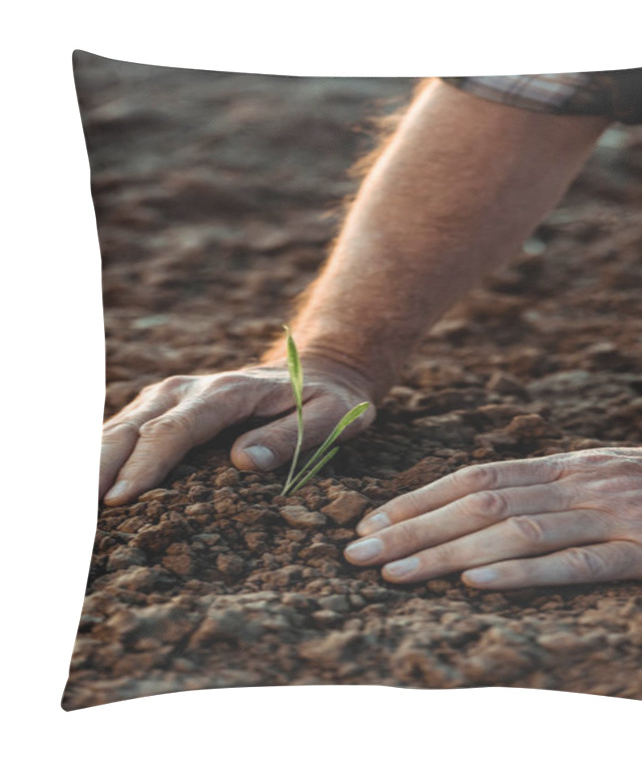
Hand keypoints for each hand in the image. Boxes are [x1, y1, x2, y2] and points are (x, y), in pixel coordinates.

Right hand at [99, 356, 375, 505]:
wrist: (321, 370)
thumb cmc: (327, 400)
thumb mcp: (329, 417)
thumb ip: (290, 436)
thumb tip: (243, 462)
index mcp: (228, 392)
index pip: (176, 429)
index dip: (146, 464)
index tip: (121, 501)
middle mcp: (190, 389)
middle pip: (133, 426)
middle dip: (99, 466)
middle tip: (76, 512)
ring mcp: (173, 395)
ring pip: (119, 426)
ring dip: (91, 462)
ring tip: (69, 504)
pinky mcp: (165, 406)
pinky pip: (124, 429)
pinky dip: (101, 454)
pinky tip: (84, 484)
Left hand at [344, 446, 641, 588]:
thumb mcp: (589, 474)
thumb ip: (537, 488)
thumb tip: (470, 505)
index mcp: (558, 465)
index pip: (474, 478)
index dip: (418, 499)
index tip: (371, 522)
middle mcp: (575, 484)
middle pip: (480, 504)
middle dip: (413, 529)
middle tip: (359, 554)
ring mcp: (609, 516)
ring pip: (516, 532)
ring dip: (448, 553)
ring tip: (396, 574)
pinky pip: (577, 563)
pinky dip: (522, 573)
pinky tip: (476, 584)